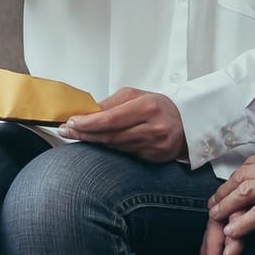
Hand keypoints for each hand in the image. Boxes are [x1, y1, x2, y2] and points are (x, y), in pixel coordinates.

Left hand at [58, 88, 185, 163]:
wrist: (188, 123)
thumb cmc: (160, 107)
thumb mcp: (137, 96)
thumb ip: (111, 104)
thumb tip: (87, 112)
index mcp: (148, 107)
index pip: (110, 119)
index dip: (88, 123)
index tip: (71, 122)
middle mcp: (153, 128)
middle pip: (110, 136)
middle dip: (85, 134)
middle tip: (66, 131)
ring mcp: (155, 146)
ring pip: (115, 147)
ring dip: (94, 142)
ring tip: (76, 136)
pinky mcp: (154, 159)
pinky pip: (125, 155)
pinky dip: (109, 149)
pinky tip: (98, 144)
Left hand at [199, 147, 254, 254]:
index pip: (252, 165)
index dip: (236, 178)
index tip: (227, 189)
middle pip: (243, 177)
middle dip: (224, 192)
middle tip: (213, 206)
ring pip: (245, 192)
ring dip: (227, 206)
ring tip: (215, 218)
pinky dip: (243, 222)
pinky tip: (233, 232)